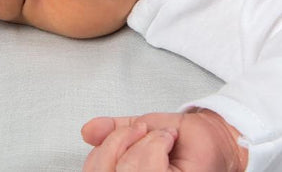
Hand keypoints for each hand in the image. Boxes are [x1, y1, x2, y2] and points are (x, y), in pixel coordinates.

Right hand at [81, 109, 247, 171]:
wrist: (206, 133)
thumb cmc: (176, 137)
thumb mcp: (135, 128)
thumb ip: (109, 130)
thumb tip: (87, 131)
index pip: (95, 170)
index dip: (103, 148)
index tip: (124, 132)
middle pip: (108, 170)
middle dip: (121, 141)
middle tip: (141, 131)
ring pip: (130, 170)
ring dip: (142, 144)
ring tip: (158, 137)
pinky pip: (152, 169)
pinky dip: (156, 146)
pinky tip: (167, 142)